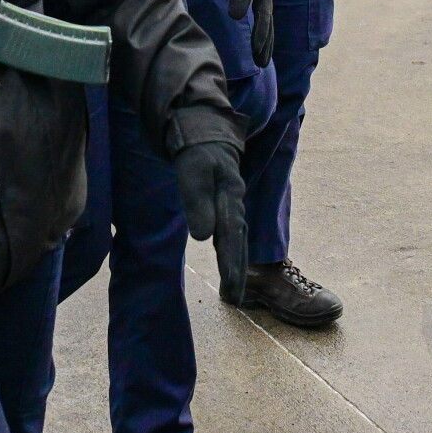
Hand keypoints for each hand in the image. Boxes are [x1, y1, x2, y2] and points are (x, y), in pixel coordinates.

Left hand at [173, 133, 248, 302]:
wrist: (205, 133)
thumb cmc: (195, 153)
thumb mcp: (192, 173)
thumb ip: (197, 202)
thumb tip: (203, 236)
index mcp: (229, 196)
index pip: (230, 233)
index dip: (230, 259)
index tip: (230, 283)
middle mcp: (236, 203)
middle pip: (239, 242)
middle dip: (238, 271)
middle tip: (236, 299)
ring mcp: (234, 205)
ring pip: (239, 240)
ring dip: (238, 265)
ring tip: (236, 292)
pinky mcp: (228, 207)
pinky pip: (234, 234)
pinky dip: (234, 252)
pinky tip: (233, 266)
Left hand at [227, 0, 276, 66]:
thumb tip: (235, 17)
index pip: (264, 18)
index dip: (261, 33)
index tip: (256, 49)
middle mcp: (268, 6)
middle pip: (269, 29)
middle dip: (265, 47)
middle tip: (261, 64)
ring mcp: (268, 10)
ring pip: (269, 31)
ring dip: (266, 48)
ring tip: (262, 64)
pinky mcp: (264, 13)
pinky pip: (266, 29)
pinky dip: (265, 42)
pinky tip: (261, 53)